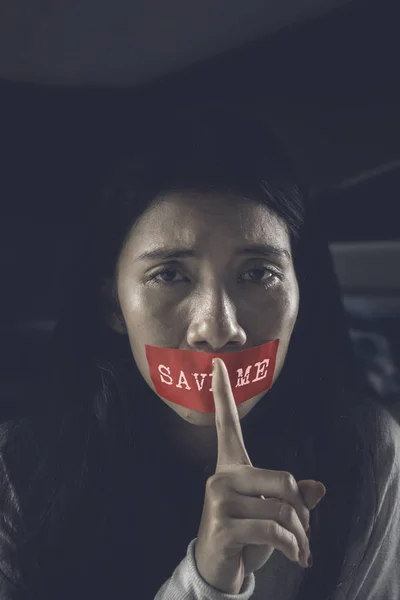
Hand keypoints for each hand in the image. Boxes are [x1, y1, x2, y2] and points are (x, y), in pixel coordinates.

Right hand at [194, 357, 325, 594]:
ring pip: (282, 508)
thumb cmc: (246, 536)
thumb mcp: (272, 514)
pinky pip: (273, 529)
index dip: (222, 393)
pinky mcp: (221, 524)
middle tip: (307, 534)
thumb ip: (292, 497)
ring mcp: (218, 499)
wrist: (218, 569)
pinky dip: (293, 547)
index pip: (228, 424)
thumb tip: (319, 489)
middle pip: (284, 479)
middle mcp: (221, 477)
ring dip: (301, 536)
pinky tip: (295, 558)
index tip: (218, 364)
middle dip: (303, 512)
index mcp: (231, 467)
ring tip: (301, 552)